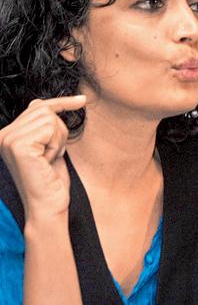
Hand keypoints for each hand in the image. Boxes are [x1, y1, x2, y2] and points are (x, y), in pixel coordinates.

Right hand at [0, 95, 85, 221]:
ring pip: (49, 117)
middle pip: (45, 109)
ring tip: (48, 159)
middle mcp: (2, 134)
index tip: (82, 100)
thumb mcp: (47, 146)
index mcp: (7, 134)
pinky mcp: (18, 145)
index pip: (37, 106)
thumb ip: (41, 125)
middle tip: (51, 155)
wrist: (48, 205)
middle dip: (59, 131)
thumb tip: (38, 101)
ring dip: (58, 139)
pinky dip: (56, 144)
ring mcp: (8, 139)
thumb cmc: (50, 179)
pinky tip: (47, 161)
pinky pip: (50, 128)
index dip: (62, 102)